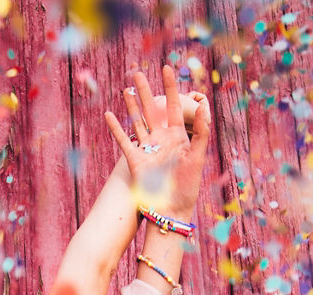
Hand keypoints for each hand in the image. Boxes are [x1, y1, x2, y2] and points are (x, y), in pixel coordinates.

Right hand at [104, 66, 210, 221]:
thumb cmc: (188, 186)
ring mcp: (148, 149)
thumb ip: (201, 131)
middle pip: (153, 109)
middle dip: (146, 90)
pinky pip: (124, 140)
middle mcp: (162, 140)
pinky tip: (109, 115)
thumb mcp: (198, 157)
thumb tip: (204, 106)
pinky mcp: (135, 160)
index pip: (175, 106)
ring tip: (126, 88)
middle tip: (137, 71)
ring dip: (131, 105)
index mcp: (179, 136)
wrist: (171, 209)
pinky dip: (116, 128)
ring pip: (138, 121)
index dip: (171, 87)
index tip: (167, 68)